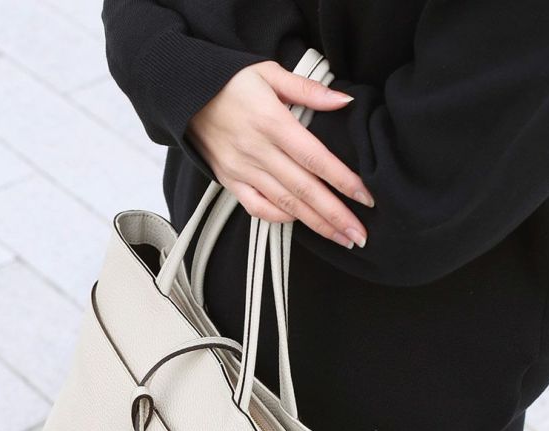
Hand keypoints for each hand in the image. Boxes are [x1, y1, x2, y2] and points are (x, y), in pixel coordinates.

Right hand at [185, 60, 373, 248]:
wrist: (183, 93)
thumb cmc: (230, 81)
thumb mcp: (270, 73)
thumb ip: (309, 90)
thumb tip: (344, 100)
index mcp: (272, 123)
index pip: (315, 159)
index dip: (342, 181)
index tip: (365, 198)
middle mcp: (258, 151)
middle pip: (304, 190)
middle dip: (335, 216)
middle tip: (359, 236)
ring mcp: (242, 170)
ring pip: (286, 205)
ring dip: (316, 225)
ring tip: (341, 239)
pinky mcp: (230, 182)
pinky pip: (257, 208)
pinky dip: (280, 219)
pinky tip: (301, 223)